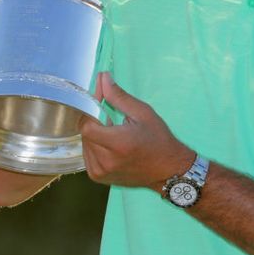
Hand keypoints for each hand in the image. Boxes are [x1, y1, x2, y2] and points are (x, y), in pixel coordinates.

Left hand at [79, 73, 194, 190]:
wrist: (168, 169)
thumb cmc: (158, 139)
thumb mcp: (142, 113)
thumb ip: (118, 96)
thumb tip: (102, 77)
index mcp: (118, 144)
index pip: (86, 125)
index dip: (90, 111)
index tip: (100, 102)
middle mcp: (106, 161)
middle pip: (85, 133)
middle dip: (94, 120)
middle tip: (110, 116)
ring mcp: (100, 171)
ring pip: (85, 143)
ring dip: (94, 133)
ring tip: (114, 131)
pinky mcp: (98, 177)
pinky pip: (87, 154)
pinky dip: (95, 145)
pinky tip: (111, 144)